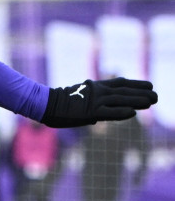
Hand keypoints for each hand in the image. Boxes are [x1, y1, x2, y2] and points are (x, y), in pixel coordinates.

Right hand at [41, 78, 156, 127]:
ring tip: (151, 102)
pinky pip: (109, 112)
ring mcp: (94, 101)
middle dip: (142, 92)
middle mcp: (98, 91)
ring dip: (137, 101)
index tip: (149, 85)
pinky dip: (121, 112)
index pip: (121, 82)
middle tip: (156, 96)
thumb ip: (92, 103)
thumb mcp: (78, 98)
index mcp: (95, 85)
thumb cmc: (59, 103)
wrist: (45, 104)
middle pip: (124, 90)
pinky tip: (132, 113)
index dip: (136, 83)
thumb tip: (99, 117)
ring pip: (121, 100)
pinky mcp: (89, 112)